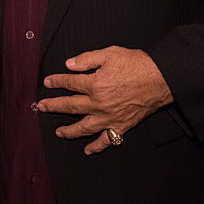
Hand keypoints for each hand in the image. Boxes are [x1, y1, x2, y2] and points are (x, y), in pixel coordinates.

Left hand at [37, 46, 173, 154]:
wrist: (161, 78)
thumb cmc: (137, 64)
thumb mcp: (110, 54)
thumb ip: (87, 59)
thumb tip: (69, 64)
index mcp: (94, 84)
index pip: (69, 83)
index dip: (57, 81)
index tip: (48, 82)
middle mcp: (99, 104)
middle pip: (71, 106)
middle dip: (54, 106)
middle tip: (42, 107)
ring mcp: (109, 117)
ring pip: (83, 127)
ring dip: (69, 131)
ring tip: (59, 132)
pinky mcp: (121, 125)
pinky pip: (106, 140)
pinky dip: (96, 146)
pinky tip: (87, 150)